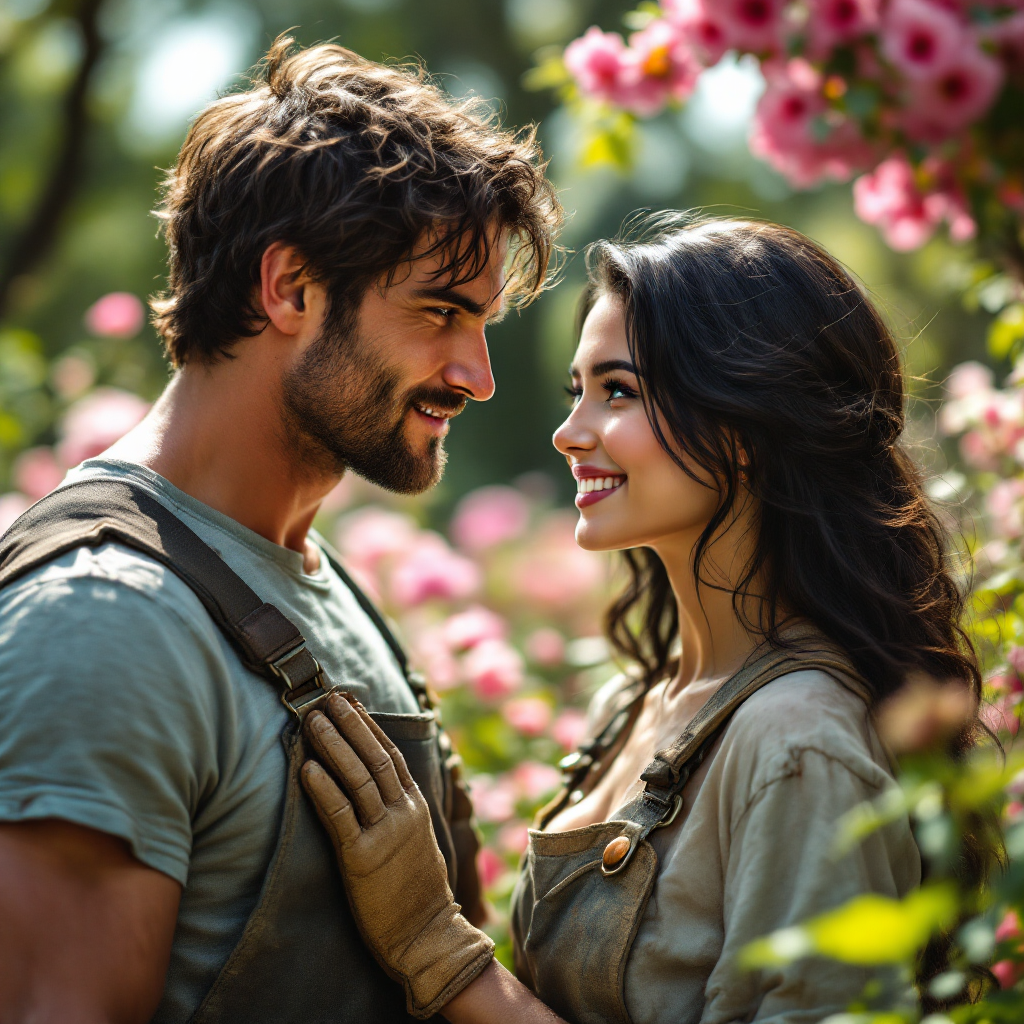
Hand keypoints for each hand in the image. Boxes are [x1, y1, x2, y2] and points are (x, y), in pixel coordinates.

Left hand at [301, 693, 493, 1018]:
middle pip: (375, 756)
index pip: (392, 754)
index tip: (351, 701)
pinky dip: (323, 788)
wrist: (428, 937)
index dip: (370, 726)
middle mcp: (404, 812)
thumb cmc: (418, 894)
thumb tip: (385, 792)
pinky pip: (341, 815)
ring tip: (312, 720)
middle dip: (350, 724)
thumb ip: (403, 813)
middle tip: (327, 697)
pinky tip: (306, 768)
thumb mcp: (418, 843)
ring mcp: (386, 833)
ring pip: (359, 777)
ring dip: (334, 745)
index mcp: (416, 806)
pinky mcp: (363, 858)